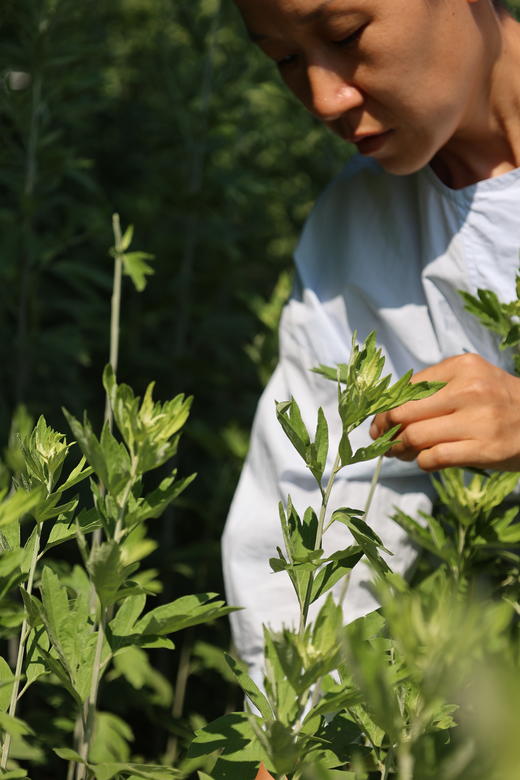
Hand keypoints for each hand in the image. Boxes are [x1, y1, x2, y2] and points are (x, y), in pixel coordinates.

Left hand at [370, 353, 519, 471]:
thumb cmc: (500, 402)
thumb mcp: (473, 381)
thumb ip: (435, 389)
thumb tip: (388, 412)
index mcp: (464, 367)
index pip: (408, 388)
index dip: (386, 408)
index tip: (379, 422)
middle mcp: (470, 390)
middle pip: (406, 413)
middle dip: (387, 430)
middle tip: (383, 440)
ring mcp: (479, 420)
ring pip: (416, 437)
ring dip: (400, 449)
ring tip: (400, 453)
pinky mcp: (485, 449)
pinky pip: (434, 457)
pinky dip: (422, 462)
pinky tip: (426, 460)